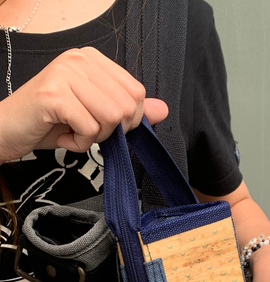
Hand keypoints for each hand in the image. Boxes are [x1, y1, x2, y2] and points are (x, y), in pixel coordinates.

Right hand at [0, 47, 167, 162]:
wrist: (9, 130)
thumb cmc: (51, 122)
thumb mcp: (95, 115)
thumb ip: (129, 111)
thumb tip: (162, 110)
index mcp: (93, 60)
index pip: (136, 92)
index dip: (127, 120)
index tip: (103, 125)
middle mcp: (80, 60)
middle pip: (126, 107)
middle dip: (109, 131)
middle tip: (85, 129)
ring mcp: (66, 74)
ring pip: (110, 119)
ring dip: (93, 138)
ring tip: (72, 131)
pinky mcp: (54, 94)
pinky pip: (89, 129)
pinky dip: (78, 143)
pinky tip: (62, 135)